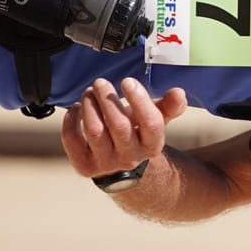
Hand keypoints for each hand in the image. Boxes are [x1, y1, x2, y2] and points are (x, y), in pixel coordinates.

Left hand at [60, 77, 190, 178]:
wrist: (122, 169)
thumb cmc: (138, 135)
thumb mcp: (156, 120)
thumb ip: (169, 105)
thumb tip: (178, 93)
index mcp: (152, 144)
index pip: (150, 123)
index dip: (139, 100)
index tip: (128, 81)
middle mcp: (130, 156)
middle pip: (119, 125)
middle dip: (107, 99)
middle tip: (100, 83)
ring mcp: (106, 163)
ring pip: (94, 131)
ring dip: (89, 106)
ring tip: (89, 92)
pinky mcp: (84, 166)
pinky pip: (72, 140)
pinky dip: (71, 120)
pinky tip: (76, 108)